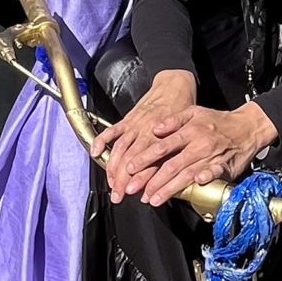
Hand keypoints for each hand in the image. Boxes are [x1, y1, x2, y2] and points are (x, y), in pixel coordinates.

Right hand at [90, 69, 197, 197]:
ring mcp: (135, 126)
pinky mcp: (128, 119)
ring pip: (120, 149)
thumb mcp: (187, 134)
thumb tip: (173, 178)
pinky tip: (95, 152)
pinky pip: (112, 131)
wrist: (175, 85)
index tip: (134, 194)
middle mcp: (147, 133)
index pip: (149, 164)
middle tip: (117, 195)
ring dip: (112, 167)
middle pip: (130, 161)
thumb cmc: (183, 111)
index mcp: (163, 139)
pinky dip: (101, 140)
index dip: (140, 180)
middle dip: (123, 180)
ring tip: (110, 183)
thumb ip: (178, 154)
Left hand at [134, 101, 277, 207]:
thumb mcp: (194, 112)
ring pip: (187, 173)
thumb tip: (155, 129)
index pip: (162, 146)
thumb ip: (173, 120)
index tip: (131, 168)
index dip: (145, 158)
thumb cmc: (218, 121)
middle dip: (152, 179)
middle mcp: (198, 144)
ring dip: (170, 187)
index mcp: (189, 131)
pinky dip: (205, 177)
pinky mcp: (224, 166)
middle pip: (171, 164)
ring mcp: (211, 156)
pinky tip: (196, 183)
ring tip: (155, 198)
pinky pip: (214, 172)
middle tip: (136, 189)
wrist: (248, 126)